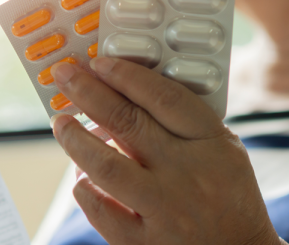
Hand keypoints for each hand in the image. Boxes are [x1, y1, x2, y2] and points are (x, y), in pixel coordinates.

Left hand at [49, 57, 283, 244]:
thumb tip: (125, 90)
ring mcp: (165, 210)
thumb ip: (185, 122)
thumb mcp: (224, 150)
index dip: (127, 76)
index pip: (164, 98)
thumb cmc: (228, 195)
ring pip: (106, 166)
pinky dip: (85, 189)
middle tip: (65, 76)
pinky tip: (81, 176)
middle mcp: (187, 174)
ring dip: (75, 139)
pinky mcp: (144, 242)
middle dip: (89, 93)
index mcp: (211, 144)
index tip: (100, 62)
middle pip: (128, 123)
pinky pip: (101, 210)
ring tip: (60, 123)